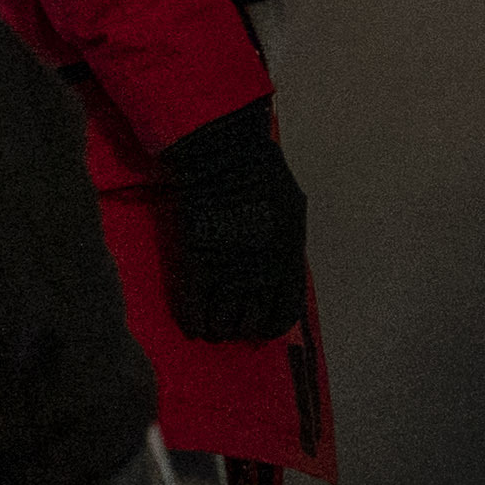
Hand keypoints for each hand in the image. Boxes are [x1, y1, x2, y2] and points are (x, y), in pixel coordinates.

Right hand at [152, 101, 310, 342]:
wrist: (223, 155)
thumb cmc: (261, 174)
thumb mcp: (291, 210)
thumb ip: (287, 244)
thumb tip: (283, 270)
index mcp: (288, 259)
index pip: (283, 313)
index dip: (269, 326)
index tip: (259, 328)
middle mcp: (261, 272)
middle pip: (250, 322)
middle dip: (240, 328)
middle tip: (230, 325)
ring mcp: (227, 269)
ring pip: (222, 322)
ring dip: (217, 329)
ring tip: (212, 327)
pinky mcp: (196, 263)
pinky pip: (194, 308)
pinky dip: (193, 322)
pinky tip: (193, 327)